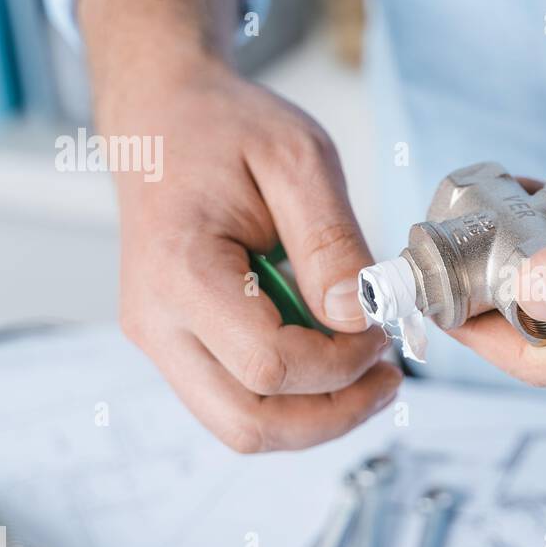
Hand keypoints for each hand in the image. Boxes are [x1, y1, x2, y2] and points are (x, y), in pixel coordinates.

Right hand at [100, 59, 400, 450]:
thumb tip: (358, 315)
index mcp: (179, 272)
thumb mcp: (298, 159)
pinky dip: (293, 401)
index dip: (339, 363)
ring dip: (316, 418)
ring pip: (242, 428)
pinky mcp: (176, 346)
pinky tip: (334, 365)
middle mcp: (156, 322)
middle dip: (333, 414)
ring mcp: (160, 341)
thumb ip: (331, 241)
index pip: (269, 366)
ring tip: (369, 377)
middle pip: (249, 424)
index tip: (379, 328)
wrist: (160, 118)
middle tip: (388, 379)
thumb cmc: (224, 129)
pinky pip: (236, 403)